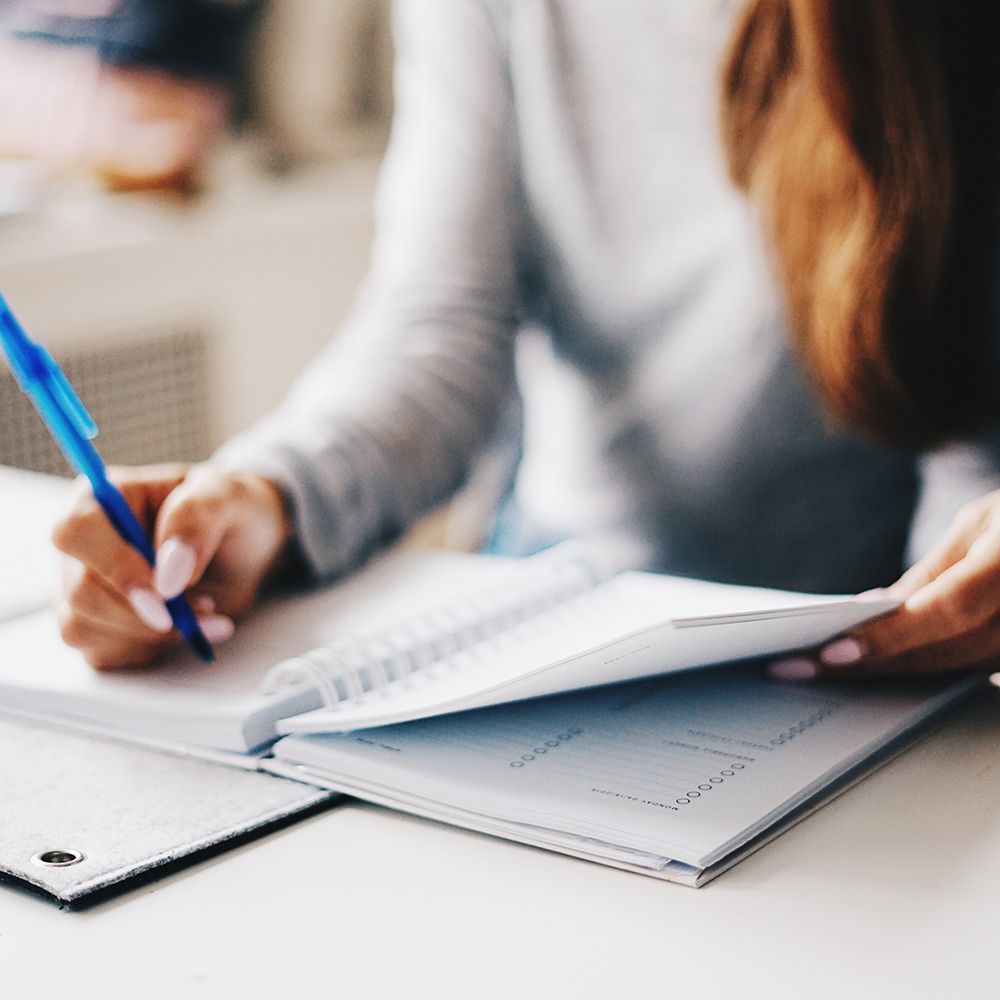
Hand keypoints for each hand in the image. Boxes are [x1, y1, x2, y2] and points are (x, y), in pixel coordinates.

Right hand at [52, 463, 293, 669]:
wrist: (246, 548)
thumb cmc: (231, 511)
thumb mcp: (228, 497)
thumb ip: (195, 520)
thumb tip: (168, 574)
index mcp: (104, 497)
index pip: (77, 531)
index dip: (116, 566)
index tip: (166, 592)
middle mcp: (84, 544)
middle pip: (80, 590)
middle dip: (145, 613)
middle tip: (205, 607)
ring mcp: (84, 586)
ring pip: (83, 627)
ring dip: (151, 634)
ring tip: (203, 611)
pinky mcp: (97, 624)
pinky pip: (100, 652)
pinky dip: (149, 650)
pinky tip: (184, 629)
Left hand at [769, 490, 999, 680]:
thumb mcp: (983, 524)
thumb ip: (934, 572)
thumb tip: (878, 608)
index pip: (947, 610)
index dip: (889, 636)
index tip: (832, 653)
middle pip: (941, 652)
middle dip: (866, 663)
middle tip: (796, 668)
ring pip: (952, 670)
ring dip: (885, 673)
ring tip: (819, 671)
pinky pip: (970, 672)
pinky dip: (920, 669)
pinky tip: (873, 668)